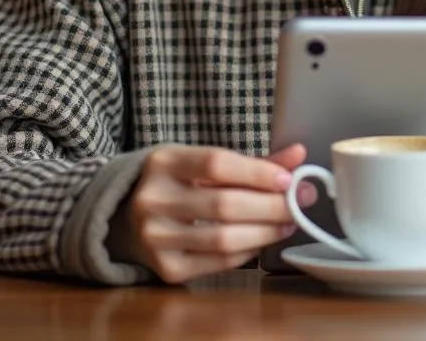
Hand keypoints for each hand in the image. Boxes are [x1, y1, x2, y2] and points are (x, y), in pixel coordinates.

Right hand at [109, 143, 308, 283]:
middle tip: (301, 202)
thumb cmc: (175, 182)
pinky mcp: (165, 269)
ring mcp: (156, 238)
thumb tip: (298, 155)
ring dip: (266, 231)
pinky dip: (247, 251)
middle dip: (271, 205)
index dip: (257, 172)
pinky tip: (261, 239)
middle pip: (224, 205)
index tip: (289, 179)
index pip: (217, 165)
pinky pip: (218, 262)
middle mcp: (153, 200)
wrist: (125, 215)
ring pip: (224, 238)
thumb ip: (250, 161)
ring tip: (288, 221)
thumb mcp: (201, 161)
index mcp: (163, 162)